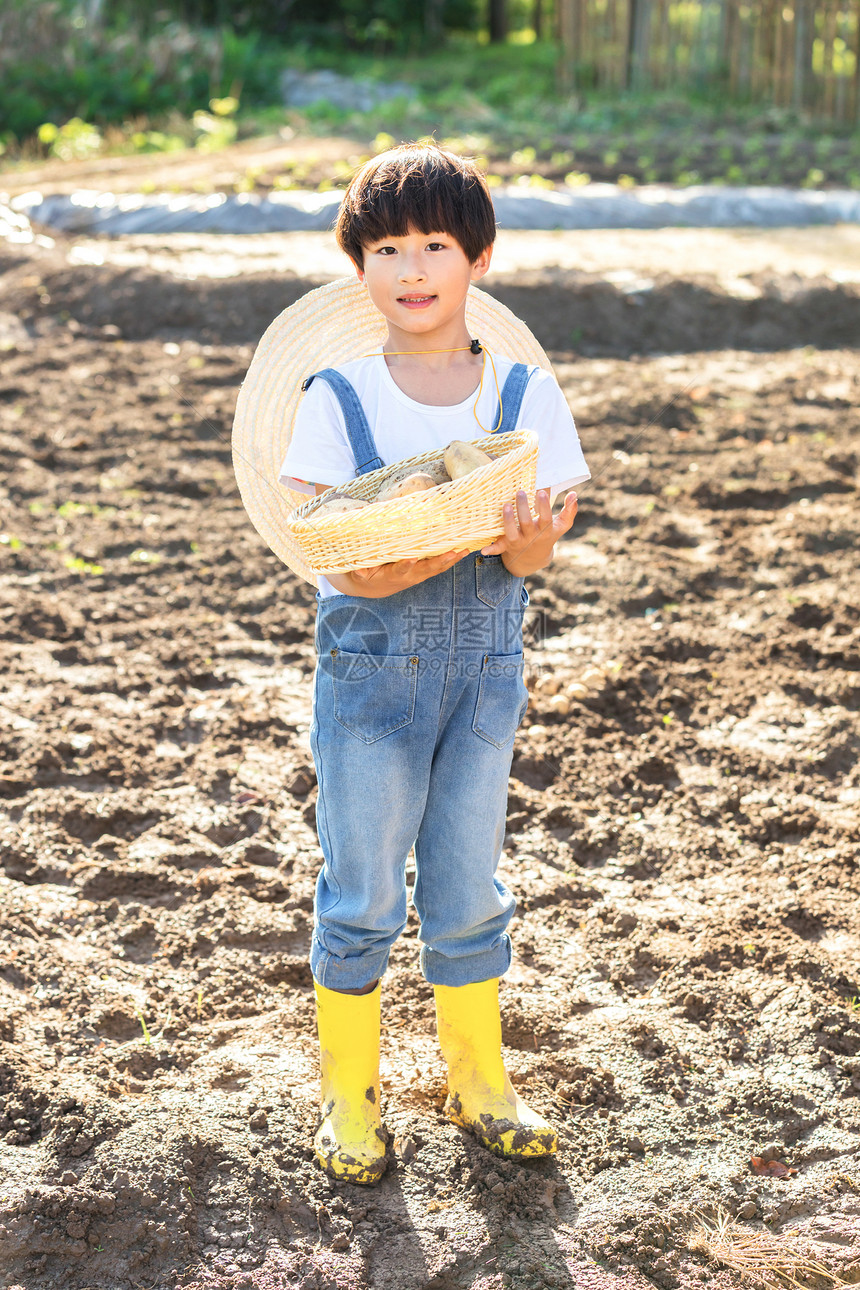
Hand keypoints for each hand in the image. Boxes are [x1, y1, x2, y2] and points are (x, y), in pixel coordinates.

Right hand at [338, 548, 469, 597]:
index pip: (399, 570)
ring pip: (437, 568)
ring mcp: (418, 576)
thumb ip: (358, 567)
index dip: (406, 565)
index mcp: (391, 575)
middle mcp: (408, 577)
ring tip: (464, 549)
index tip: (412, 558)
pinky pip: (440, 567)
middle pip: (426, 569)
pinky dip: (452, 559)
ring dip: (451, 560)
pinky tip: (463, 550)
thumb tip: (355, 563)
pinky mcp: (424, 573)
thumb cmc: (364, 575)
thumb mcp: (357, 572)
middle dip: (439, 561)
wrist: (374, 587)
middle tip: (452, 552)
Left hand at [480, 489, 577, 575]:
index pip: (546, 517)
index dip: (544, 506)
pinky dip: (491, 549)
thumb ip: (569, 511)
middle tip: (521, 491)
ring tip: (505, 505)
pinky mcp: (506, 546)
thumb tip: (574, 494)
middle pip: (527, 523)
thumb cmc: (547, 536)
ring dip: (507, 520)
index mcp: (545, 531)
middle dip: (524, 508)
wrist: (533, 560)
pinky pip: (498, 549)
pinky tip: (483, 549)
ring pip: (512, 532)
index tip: (542, 490)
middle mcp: (531, 536)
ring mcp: (518, 541)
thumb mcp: (561, 526)